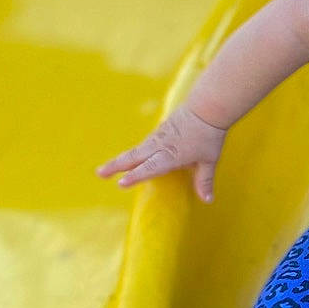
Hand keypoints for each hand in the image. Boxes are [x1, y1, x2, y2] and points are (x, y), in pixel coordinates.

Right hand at [97, 106, 228, 201]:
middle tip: (99, 173)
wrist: (208, 106)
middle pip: (134, 156)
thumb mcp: (209, 160)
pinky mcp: (161, 128)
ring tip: (108, 167)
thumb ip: (205, 181)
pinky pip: (145, 142)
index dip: (136, 176)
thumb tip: (207, 200)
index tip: (120, 183)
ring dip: (122, 159)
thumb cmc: (209, 135)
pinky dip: (136, 151)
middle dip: (115, 166)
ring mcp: (159, 135)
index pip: (150, 168)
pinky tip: (133, 155)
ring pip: (137, 149)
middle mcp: (161, 145)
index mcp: (171, 155)